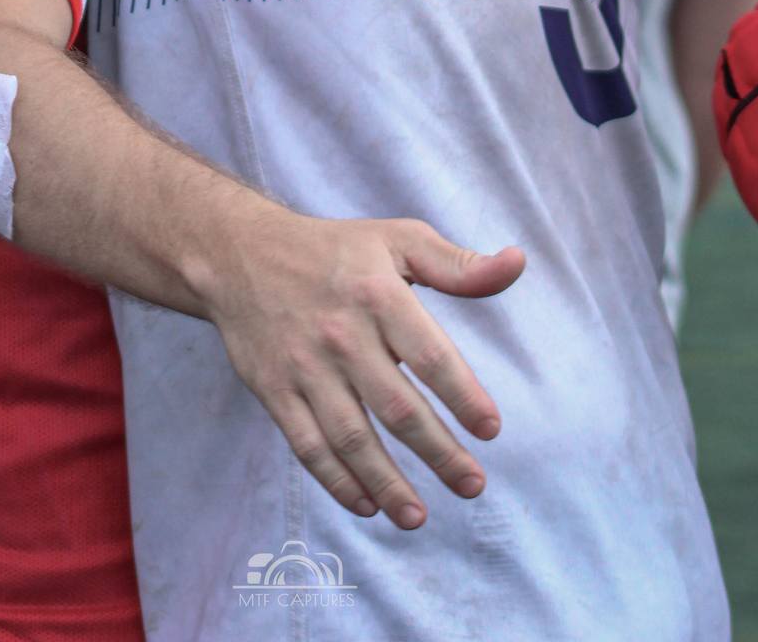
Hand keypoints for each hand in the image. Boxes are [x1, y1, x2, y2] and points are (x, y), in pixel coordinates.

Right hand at [206, 211, 523, 528]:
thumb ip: (458, 264)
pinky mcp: (274, 390)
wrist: (240, 254)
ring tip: (419, 516)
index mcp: (378, 294)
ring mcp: (304, 367)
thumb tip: (517, 264)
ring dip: (388, 483)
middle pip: (397, 408)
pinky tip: (367, 504)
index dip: (463, 396)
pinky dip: (336, 481)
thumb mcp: (398, 240)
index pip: (430, 355)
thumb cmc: (336, 250)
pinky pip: (308, 446)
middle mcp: (342, 334)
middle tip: (473, 485)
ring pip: (352, 438)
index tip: (491, 430)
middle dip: (439, 454)